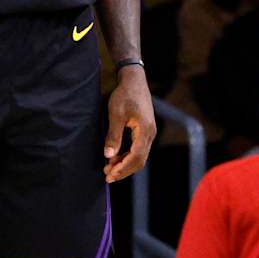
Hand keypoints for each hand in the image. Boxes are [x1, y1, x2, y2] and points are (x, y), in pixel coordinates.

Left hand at [103, 65, 154, 182]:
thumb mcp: (116, 114)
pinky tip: (115, 158)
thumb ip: (113, 136)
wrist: (134, 81)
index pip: (136, 156)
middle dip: (124, 170)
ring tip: (109, 169)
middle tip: (108, 176)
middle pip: (139, 160)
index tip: (110, 174)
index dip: (123, 168)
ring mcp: (149, 133)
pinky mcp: (145, 131)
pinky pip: (138, 149)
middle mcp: (150, 134)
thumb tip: (108, 156)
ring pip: (139, 156)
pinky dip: (127, 156)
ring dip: (125, 164)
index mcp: (145, 130)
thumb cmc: (124, 95)